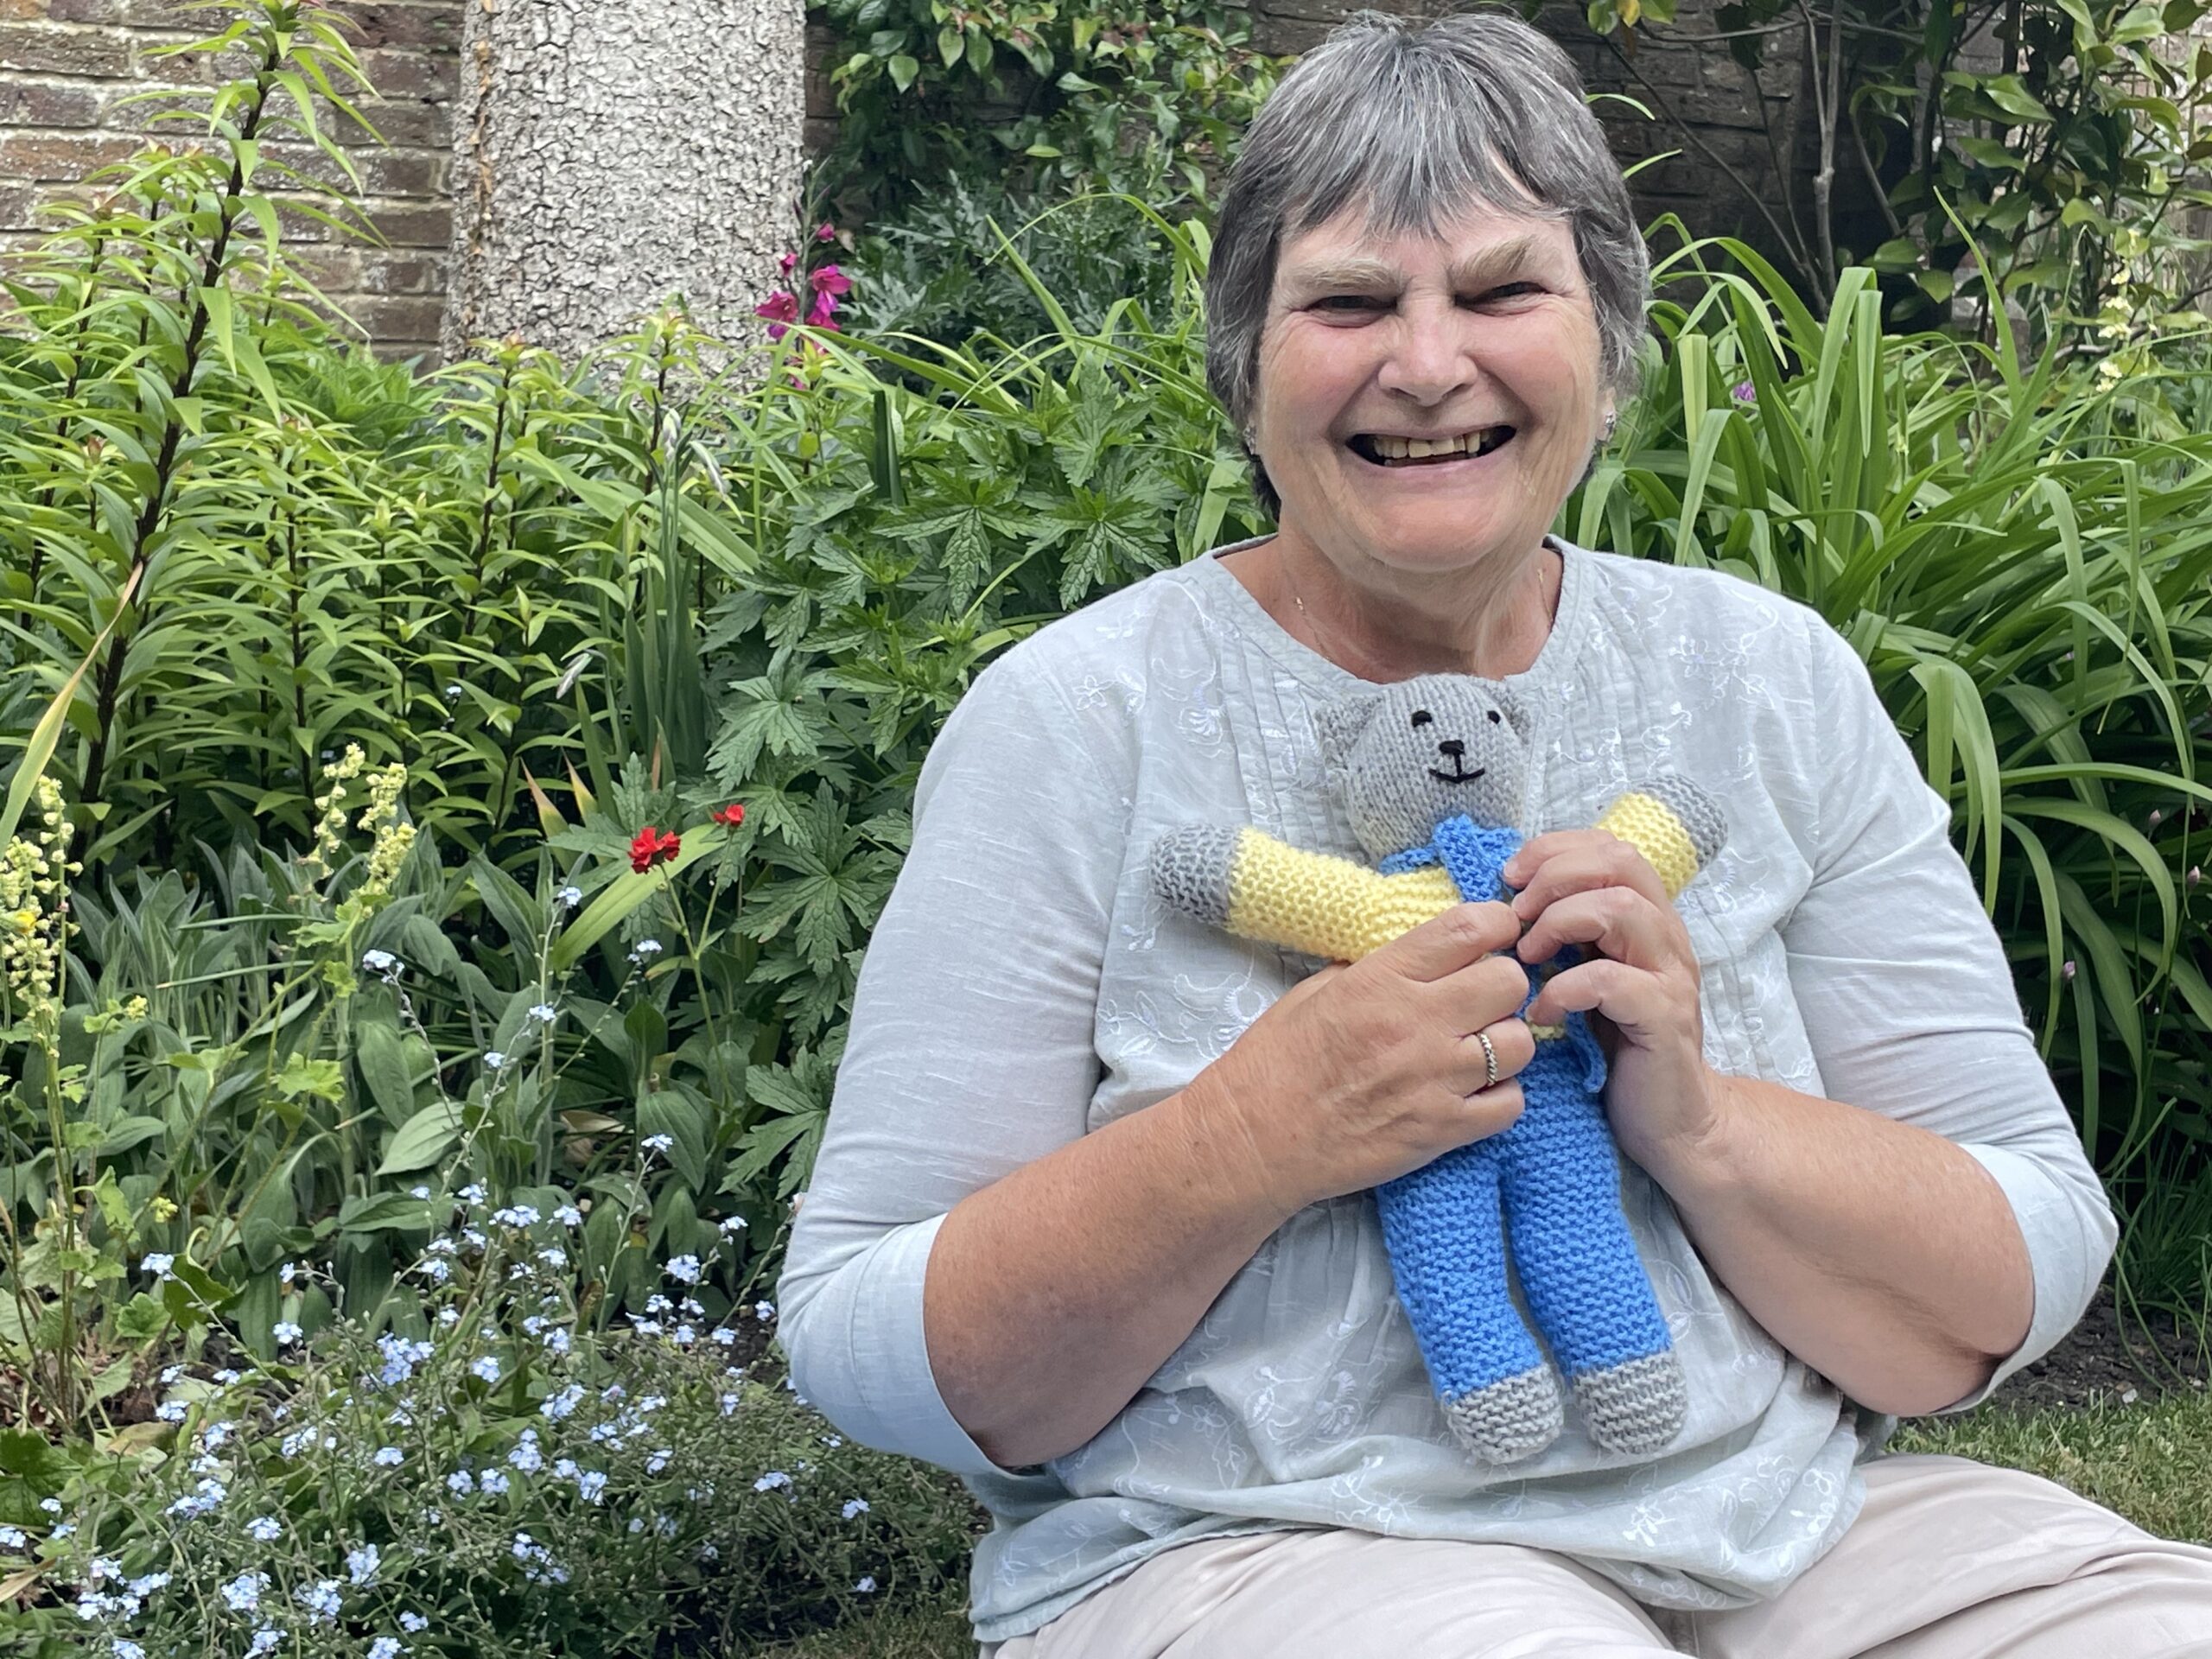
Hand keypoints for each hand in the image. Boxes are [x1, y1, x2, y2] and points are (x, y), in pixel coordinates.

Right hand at [1188, 903, 1538, 1218]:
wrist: (1255, 1140)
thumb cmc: (1276, 1063)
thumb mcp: (1316, 991)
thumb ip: (1377, 968)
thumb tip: (1425, 955)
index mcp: (1382, 980)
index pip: (1471, 928)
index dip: (1497, 924)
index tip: (1494, 934)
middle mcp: (1416, 1024)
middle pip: (1509, 981)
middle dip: (1501, 983)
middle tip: (1480, 998)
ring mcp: (1434, 1080)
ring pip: (1520, 1043)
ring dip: (1505, 1042)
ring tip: (1476, 1049)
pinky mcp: (1442, 1131)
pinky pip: (1511, 1104)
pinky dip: (1500, 1096)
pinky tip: (1473, 1092)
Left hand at [1502, 829, 1723, 1177]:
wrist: (1671, 1121)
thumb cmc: (1617, 1048)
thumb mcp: (1587, 978)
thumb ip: (1566, 937)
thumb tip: (1507, 901)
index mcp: (1646, 920)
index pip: (1611, 848)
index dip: (1556, 849)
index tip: (1511, 876)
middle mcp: (1665, 937)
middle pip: (1620, 862)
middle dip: (1556, 875)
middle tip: (1517, 913)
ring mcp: (1671, 976)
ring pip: (1622, 909)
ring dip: (1561, 922)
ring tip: (1528, 956)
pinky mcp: (1664, 1019)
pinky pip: (1614, 982)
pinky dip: (1568, 988)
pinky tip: (1545, 1011)